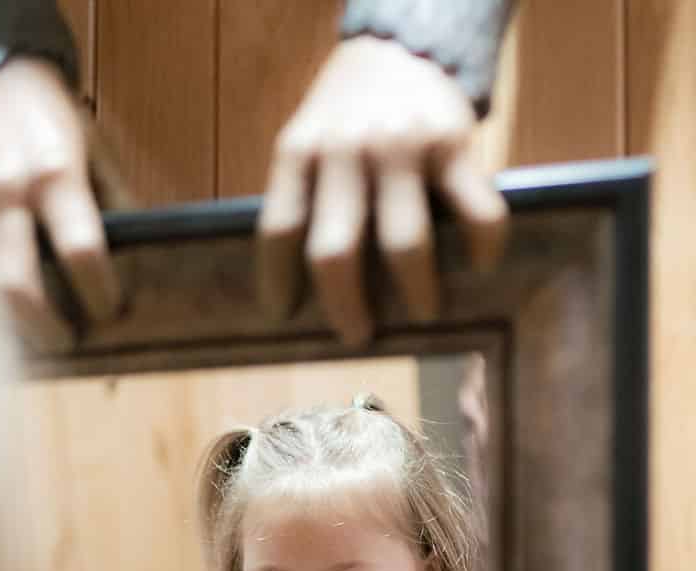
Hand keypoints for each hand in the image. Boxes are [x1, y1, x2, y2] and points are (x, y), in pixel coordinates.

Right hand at [0, 58, 123, 350]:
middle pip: (16, 288)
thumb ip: (117, 211)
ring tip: (19, 340)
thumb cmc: (54, 126)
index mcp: (55, 174)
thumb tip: (141, 274)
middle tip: (65, 341)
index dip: (99, 296)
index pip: (81, 253)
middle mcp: (3, 190)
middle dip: (46, 330)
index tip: (109, 314)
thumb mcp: (97, 157)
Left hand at [258, 35, 507, 342]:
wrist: (401, 46)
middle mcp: (347, 150)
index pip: (279, 231)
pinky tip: (479, 269)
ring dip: (416, 294)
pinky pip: (476, 214)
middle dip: (346, 308)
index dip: (278, 282)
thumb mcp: (308, 143)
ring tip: (422, 314)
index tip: (285, 317)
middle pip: (336, 253)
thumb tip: (311, 294)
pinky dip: (482, 251)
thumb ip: (306, 201)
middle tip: (358, 335)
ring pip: (405, 246)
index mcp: (299, 152)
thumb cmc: (347, 117)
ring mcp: (403, 146)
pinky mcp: (454, 143)